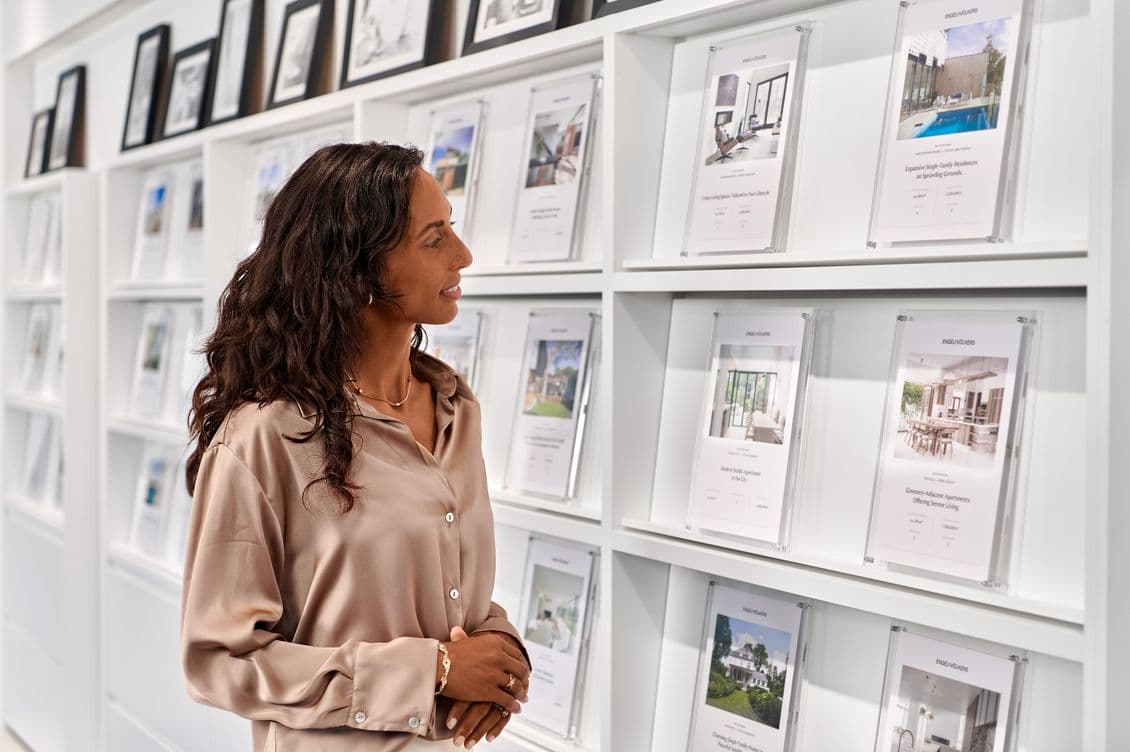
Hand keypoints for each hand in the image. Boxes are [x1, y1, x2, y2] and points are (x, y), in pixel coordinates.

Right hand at [445, 628, 521, 747]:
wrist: (437, 666)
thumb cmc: (447, 654)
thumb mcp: (465, 640)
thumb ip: (472, 638)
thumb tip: (460, 630)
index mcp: (496, 642)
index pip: (516, 655)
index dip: (521, 665)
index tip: (522, 671)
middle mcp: (499, 656)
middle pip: (520, 670)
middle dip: (524, 680)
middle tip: (525, 686)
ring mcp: (495, 674)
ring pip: (515, 686)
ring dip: (521, 694)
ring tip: (522, 699)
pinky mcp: (489, 691)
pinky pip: (507, 700)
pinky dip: (513, 705)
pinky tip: (515, 708)